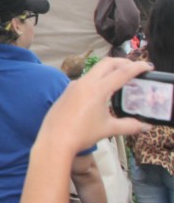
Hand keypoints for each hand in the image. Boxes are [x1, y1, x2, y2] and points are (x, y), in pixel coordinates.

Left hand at [38, 58, 152, 152]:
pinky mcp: (67, 91)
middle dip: (123, 62)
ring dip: (109, 70)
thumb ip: (130, 126)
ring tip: (121, 78)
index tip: (148, 66)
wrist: (54, 140)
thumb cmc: (82, 134)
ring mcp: (74, 85)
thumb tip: (146, 126)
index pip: (122, 72)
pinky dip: (98, 79)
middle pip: (107, 63)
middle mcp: (85, 82)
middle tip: (135, 68)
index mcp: (97, 89)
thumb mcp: (109, 129)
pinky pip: (86, 79)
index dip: (137, 67)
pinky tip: (103, 91)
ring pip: (95, 70)